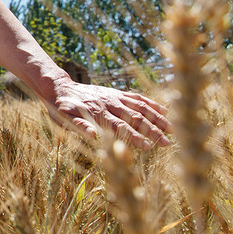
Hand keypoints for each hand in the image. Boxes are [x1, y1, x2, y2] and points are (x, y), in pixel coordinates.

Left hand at [48, 80, 172, 148]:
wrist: (60, 87)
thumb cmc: (61, 108)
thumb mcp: (64, 119)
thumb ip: (78, 126)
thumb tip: (92, 135)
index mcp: (97, 113)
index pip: (119, 127)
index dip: (133, 137)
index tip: (148, 146)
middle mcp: (109, 104)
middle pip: (134, 118)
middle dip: (152, 130)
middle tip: (167, 143)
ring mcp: (114, 97)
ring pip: (140, 107)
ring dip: (156, 118)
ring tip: (172, 129)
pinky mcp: (116, 93)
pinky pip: (136, 97)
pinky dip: (151, 103)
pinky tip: (164, 110)